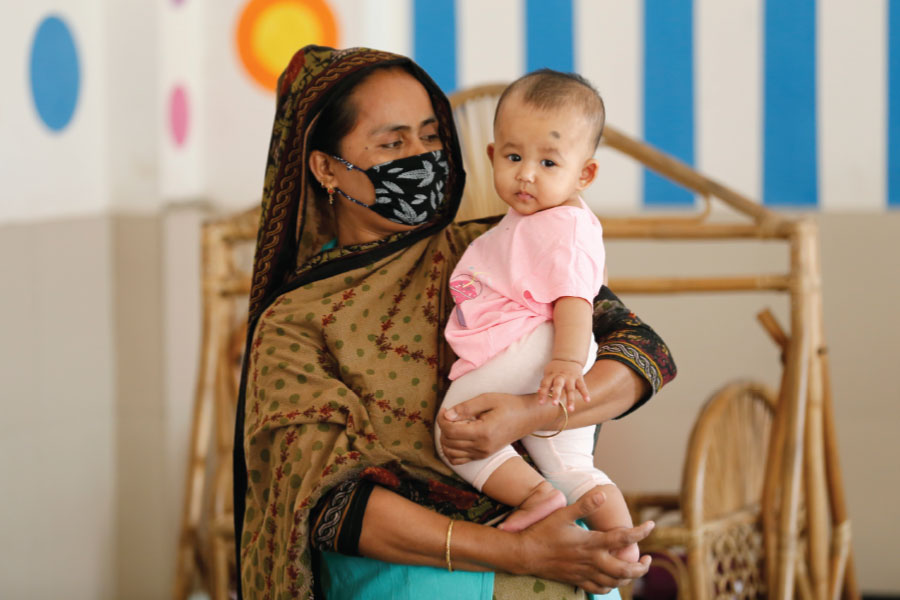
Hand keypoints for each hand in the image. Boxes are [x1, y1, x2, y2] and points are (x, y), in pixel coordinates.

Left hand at [438, 392, 542, 463]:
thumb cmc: (509, 405)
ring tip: (452, 425)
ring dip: (445, 439)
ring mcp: (482, 453)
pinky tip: (455, 438)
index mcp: (483, 432)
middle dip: (443, 427)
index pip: (450, 431)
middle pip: (448, 442)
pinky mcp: (483, 455)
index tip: (444, 409)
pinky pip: (458, 460)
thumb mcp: (487, 399)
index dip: (442, 419)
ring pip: (450, 453)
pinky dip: (450, 451)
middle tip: (449, 415)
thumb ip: (466, 408)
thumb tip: (447, 415)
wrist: (527, 417)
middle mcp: (482, 447)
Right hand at [512, 491, 653, 594]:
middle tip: (647, 558)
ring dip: (629, 577)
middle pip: (625, 569)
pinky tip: (614, 579)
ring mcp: (585, 573)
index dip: (641, 532)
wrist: (525, 554)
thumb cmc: (543, 531)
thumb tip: (602, 494)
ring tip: (635, 568)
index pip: (623, 538)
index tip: (651, 525)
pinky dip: (612, 586)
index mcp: (591, 542)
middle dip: (642, 567)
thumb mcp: (563, 513)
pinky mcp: (578, 580)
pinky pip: (600, 589)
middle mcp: (592, 560)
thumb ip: (584, 505)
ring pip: (615, 582)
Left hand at [538, 359, 589, 410]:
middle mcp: (560, 376)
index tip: (540, 403)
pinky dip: (585, 393)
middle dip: (556, 395)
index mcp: (551, 375)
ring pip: (571, 389)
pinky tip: (587, 400)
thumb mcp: (548, 373)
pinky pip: (582, 386)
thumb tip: (538, 392)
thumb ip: (545, 383)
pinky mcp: (579, 378)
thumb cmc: (556, 369)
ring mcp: (570, 377)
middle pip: (558, 386)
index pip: (545, 384)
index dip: (542, 394)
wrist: (568, 357)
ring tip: (570, 410)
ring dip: (570, 400)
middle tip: (554, 404)